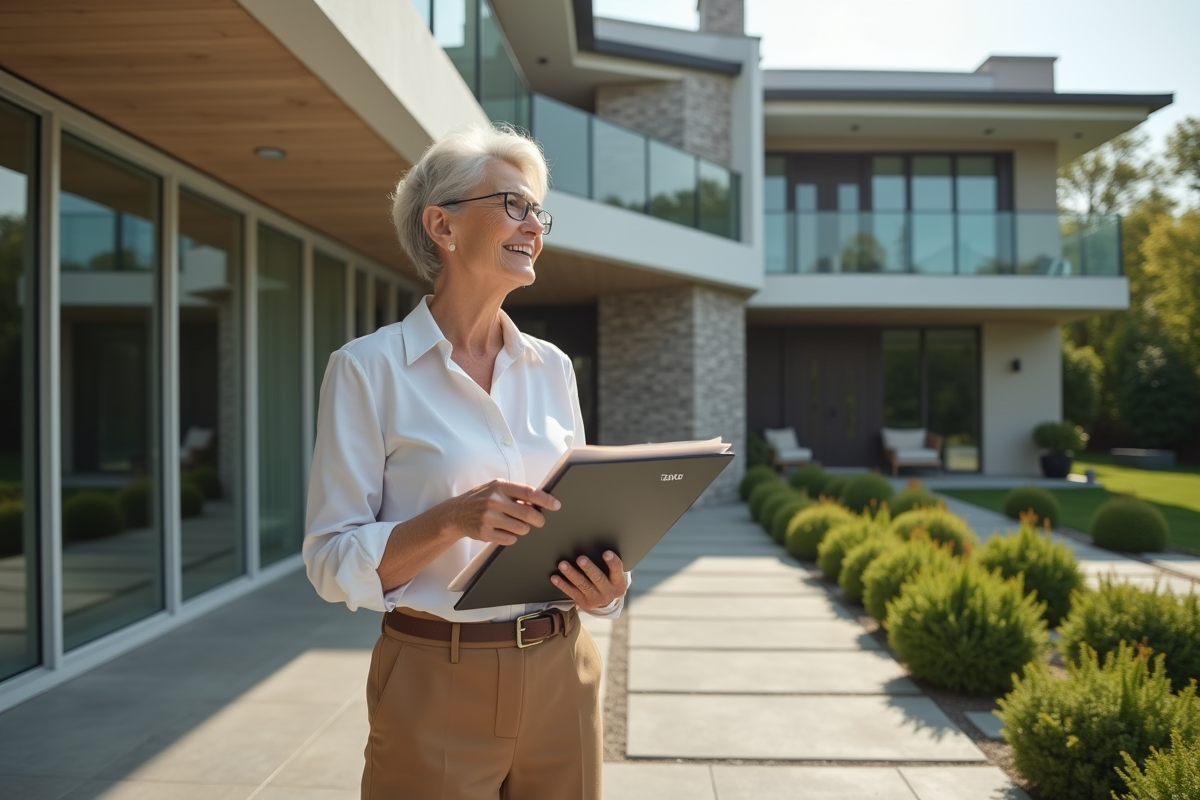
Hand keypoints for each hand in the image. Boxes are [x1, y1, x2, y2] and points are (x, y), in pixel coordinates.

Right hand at [441, 480, 559, 545]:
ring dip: (524, 529)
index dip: (545, 500)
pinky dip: (512, 537)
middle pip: (528, 514)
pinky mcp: (484, 533)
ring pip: (521, 529)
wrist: (455, 513)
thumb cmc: (481, 499)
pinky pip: (509, 539)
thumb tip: (539, 502)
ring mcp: (488, 517)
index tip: (556, 505)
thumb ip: (515, 494)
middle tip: (540, 521)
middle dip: (538, 520)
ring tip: (516, 524)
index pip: (528, 492)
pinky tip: (505, 531)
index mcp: (500, 486)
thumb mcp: (496, 489)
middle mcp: (494, 501)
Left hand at [551, 551, 626, 611]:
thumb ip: (609, 565)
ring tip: (563, 564)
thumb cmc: (609, 582)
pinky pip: (571, 592)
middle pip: (597, 578)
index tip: (606, 552)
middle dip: (588, 568)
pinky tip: (555, 577)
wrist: (606, 605)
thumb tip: (595, 544)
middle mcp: (607, 591)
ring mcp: (594, 598)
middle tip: (580, 559)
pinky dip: (562, 584)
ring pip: (582, 585)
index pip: (616, 570)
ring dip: (571, 574)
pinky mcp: (583, 602)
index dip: (612, 562)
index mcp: (618, 582)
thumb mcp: (615, 576)